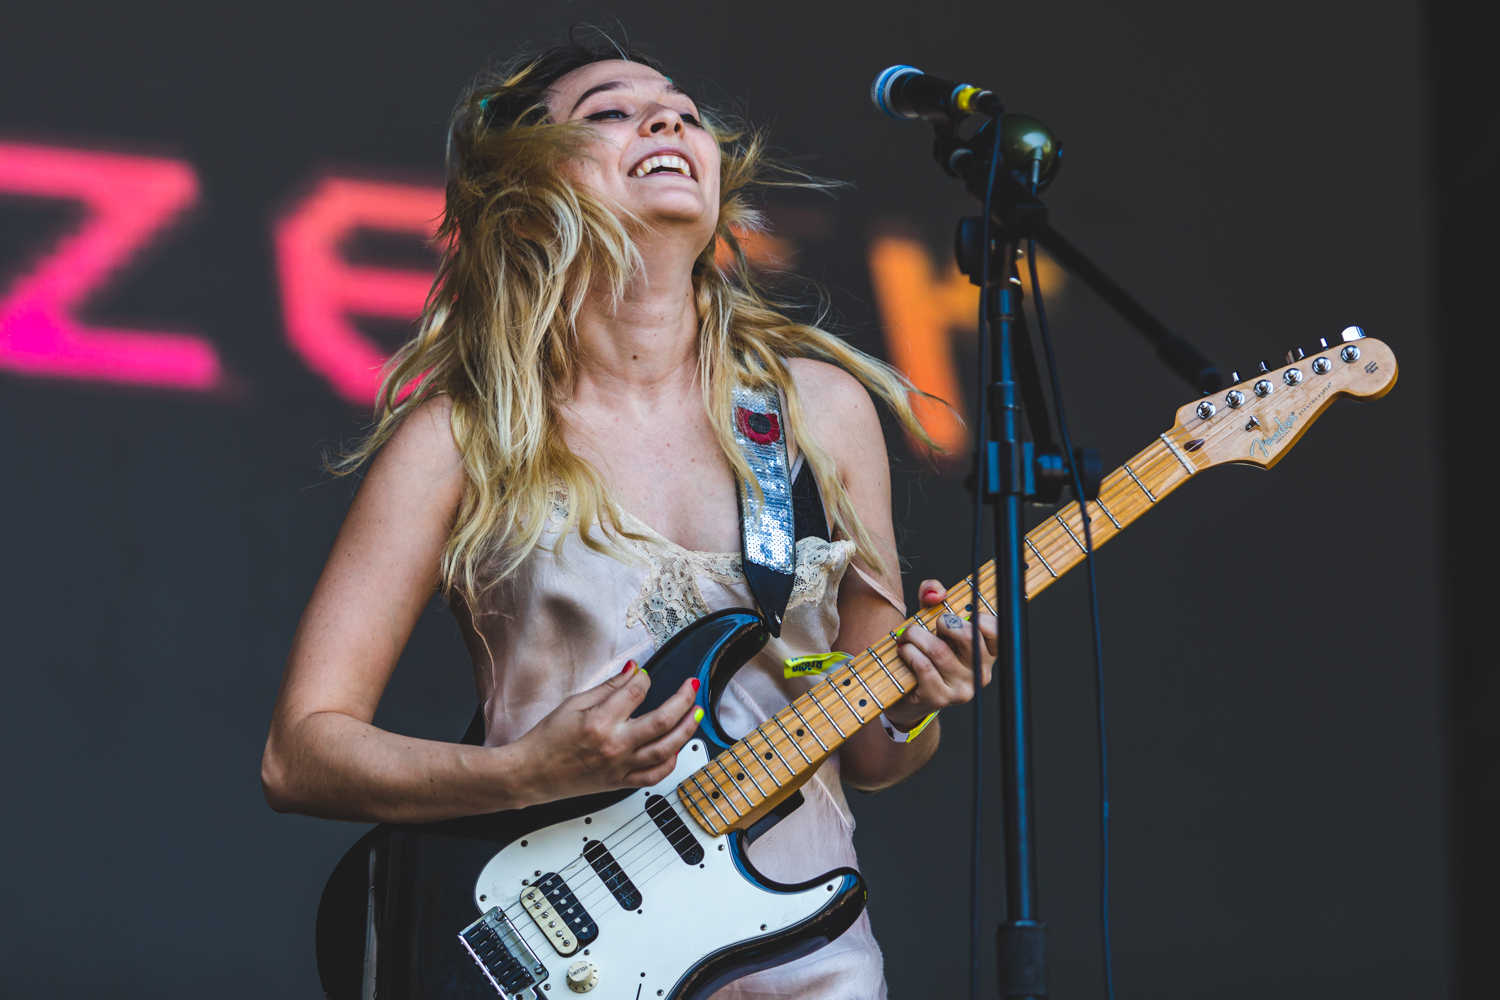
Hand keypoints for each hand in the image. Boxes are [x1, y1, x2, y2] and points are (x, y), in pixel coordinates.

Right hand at [510, 661, 701, 804]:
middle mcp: (614, 745)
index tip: (645, 674)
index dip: (645, 678)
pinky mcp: (619, 782)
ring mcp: (620, 767)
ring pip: (666, 750)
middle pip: (662, 720)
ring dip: (687, 730)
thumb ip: (608, 687)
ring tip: (697, 714)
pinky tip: (677, 748)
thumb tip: (633, 671)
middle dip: (683, 699)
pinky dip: (670, 762)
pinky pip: (653, 776)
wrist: (531, 773)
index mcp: (600, 722)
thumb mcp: (573, 704)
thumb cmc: (547, 739)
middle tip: (692, 686)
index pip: (637, 692)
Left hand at [886, 580, 996, 730]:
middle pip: (967, 636)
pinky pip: (923, 665)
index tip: (955, 615)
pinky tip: (904, 651)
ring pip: (939, 650)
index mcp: (987, 653)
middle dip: (942, 622)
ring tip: (906, 636)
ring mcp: (962, 688)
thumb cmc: (925, 654)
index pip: (996, 630)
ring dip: (915, 636)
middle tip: (928, 624)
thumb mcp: (931, 620)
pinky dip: (908, 652)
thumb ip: (933, 596)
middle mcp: (980, 673)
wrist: (908, 697)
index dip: (977, 616)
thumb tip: (934, 593)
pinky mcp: (940, 697)